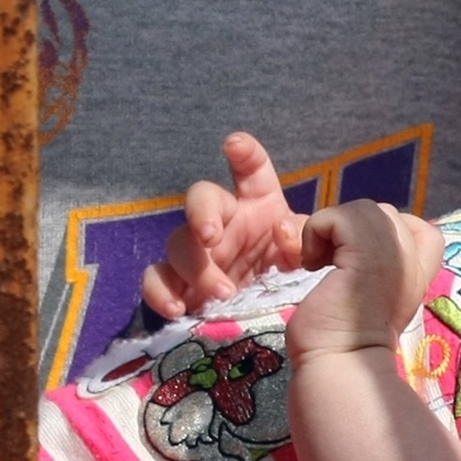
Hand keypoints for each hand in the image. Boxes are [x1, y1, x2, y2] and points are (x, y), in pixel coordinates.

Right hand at [142, 133, 305, 317]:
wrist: (269, 315)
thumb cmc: (287, 275)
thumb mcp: (304, 256)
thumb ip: (301, 240)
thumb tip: (283, 231)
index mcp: (257, 205)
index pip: (252, 171)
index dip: (245, 154)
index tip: (235, 145)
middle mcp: (222, 220)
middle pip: (200, 198)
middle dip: (202, 213)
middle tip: (211, 237)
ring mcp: (196, 252)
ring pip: (177, 243)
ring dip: (196, 267)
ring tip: (223, 293)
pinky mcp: (178, 284)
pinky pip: (156, 280)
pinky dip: (161, 293)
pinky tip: (179, 309)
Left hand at [288, 200, 445, 360]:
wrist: (339, 363)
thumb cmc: (343, 338)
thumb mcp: (367, 292)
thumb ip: (371, 262)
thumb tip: (337, 235)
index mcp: (417, 274)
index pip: (422, 230)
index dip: (385, 235)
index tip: (358, 266)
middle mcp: (413, 261)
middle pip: (384, 213)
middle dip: (351, 232)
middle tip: (332, 265)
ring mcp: (395, 255)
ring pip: (362, 210)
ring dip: (332, 232)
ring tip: (323, 265)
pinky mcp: (367, 254)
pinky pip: (337, 217)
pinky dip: (315, 232)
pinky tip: (312, 265)